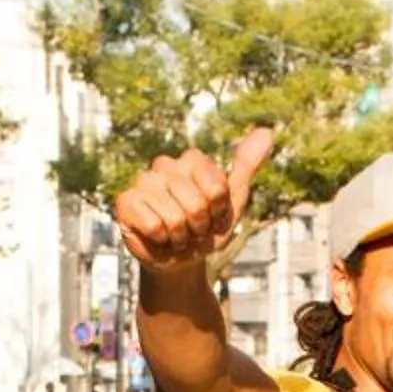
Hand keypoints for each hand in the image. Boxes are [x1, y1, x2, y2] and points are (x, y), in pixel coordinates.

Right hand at [114, 127, 277, 272]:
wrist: (181, 259)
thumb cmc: (206, 229)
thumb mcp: (233, 200)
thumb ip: (246, 166)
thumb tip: (267, 131)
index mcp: (191, 160)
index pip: (217, 188)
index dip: (219, 212)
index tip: (213, 216)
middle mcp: (165, 165)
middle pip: (197, 204)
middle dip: (200, 227)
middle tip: (193, 229)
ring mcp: (143, 182)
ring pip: (175, 218)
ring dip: (181, 237)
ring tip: (177, 235)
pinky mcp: (126, 202)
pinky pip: (154, 226)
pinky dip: (162, 241)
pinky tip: (158, 238)